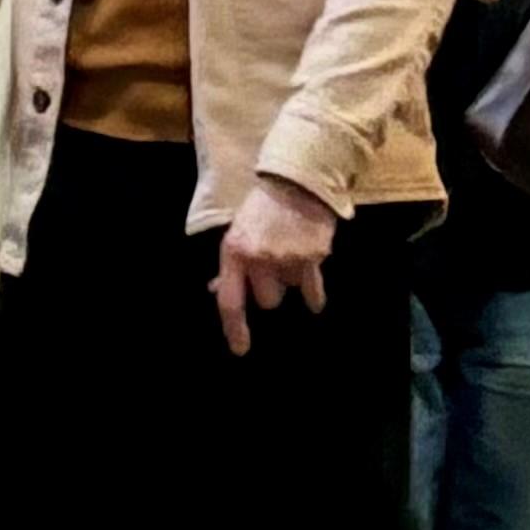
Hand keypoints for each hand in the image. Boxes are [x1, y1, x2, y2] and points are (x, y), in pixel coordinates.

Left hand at [213, 170, 337, 350]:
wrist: (297, 180)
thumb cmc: (262, 207)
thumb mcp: (237, 231)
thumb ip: (231, 263)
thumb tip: (215, 290)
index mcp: (235, 251)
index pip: (230, 299)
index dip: (234, 328)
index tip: (240, 349)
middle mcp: (260, 258)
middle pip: (267, 300)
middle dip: (270, 287)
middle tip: (273, 262)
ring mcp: (288, 259)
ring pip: (290, 291)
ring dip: (290, 280)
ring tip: (290, 250)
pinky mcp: (314, 257)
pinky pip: (312, 290)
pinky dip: (313, 295)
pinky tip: (314, 299)